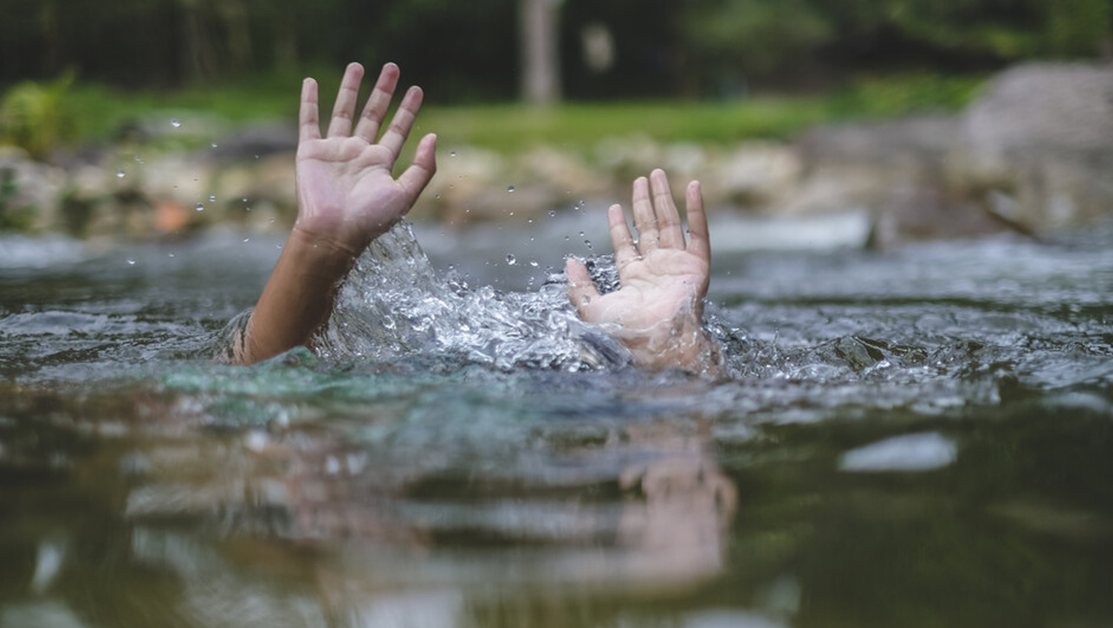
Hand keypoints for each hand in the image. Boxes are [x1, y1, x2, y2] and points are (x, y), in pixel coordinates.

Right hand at [233, 63, 435, 364]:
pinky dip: (309, 101)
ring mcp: (334, 151)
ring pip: (344, 111)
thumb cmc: (370, 220)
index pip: (398, 130)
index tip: (417, 89)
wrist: (333, 233)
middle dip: (383, 92)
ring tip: (358, 65)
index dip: (408, 110)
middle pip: (373, 115)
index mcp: (381, 164)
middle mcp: (358, 154)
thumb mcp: (405, 194)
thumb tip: (433, 136)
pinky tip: (311, 82)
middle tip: (393, 67)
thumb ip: (422, 167)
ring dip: (350, 89)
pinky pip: (309, 121)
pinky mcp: (311, 152)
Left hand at [566, 169, 721, 373]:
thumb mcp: (591, 309)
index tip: (614, 206)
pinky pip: (698, 232)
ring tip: (656, 174)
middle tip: (641, 179)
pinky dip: (697, 209)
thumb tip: (571, 262)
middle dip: (643, 204)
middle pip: (649, 228)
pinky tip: (692, 187)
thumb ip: (579, 286)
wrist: (657, 341)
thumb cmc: (625, 331)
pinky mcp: (697, 265)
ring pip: (670, 223)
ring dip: (664, 198)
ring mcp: (677, 265)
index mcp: (634, 280)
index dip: (619, 225)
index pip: (626, 245)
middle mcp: (657, 269)